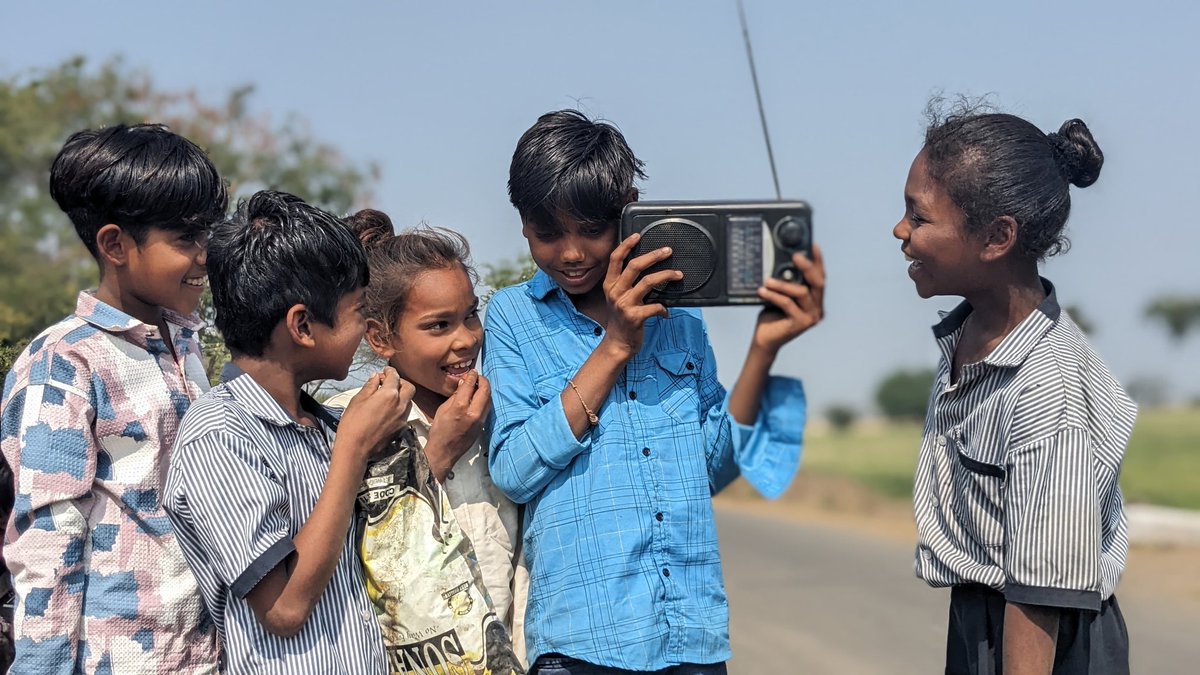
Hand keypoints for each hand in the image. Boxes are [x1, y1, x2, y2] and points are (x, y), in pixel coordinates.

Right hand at [337, 367, 414, 461]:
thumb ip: (369, 386)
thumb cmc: (352, 423)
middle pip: (409, 387)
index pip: (394, 377)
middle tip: (389, 382)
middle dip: (401, 382)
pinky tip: (388, 410)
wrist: (356, 448)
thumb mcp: (358, 400)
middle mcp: (400, 405)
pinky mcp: (401, 428)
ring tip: (388, 396)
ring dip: (402, 395)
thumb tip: (376, 377)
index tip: (385, 370)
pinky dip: (400, 408)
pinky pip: (405, 413)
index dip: (390, 371)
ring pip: (409, 401)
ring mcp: (403, 418)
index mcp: (389, 395)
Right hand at [425, 371, 490, 480]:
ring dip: (486, 390)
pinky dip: (485, 400)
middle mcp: (473, 413)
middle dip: (483, 381)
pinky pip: (487, 408)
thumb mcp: (442, 410)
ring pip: (489, 399)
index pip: (470, 385)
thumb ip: (454, 396)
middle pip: (485, 390)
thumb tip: (463, 384)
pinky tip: (479, 398)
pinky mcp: (482, 426)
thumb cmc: (439, 431)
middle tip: (478, 377)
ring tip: (479, 386)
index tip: (472, 372)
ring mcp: (480, 420)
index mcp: (460, 407)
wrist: (444, 452)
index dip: (472, 376)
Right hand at [600, 232, 682, 358]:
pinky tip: (666, 311)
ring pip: (648, 282)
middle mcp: (615, 292)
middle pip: (635, 266)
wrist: (617, 344)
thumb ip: (626, 284)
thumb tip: (646, 268)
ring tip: (678, 275)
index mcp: (610, 285)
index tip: (637, 235)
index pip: (615, 259)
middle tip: (668, 251)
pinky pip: (655, 306)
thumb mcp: (617, 298)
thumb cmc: (621, 320)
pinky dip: (663, 308)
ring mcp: (624, 304)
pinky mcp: (635, 317)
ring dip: (666, 276)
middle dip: (653, 255)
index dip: (626, 245)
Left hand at [752, 244, 825, 353]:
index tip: (813, 245)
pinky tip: (762, 291)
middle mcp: (817, 308)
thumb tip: (781, 261)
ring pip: (802, 292)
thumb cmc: (772, 315)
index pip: (820, 277)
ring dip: (783, 284)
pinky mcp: (801, 324)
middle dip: (808, 267)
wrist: (765, 339)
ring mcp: (811, 317)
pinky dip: (774, 296)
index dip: (818, 261)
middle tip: (796, 256)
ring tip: (768, 280)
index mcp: (815, 300)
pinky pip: (788, 304)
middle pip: (818, 282)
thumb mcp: (780, 295)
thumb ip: (786, 282)